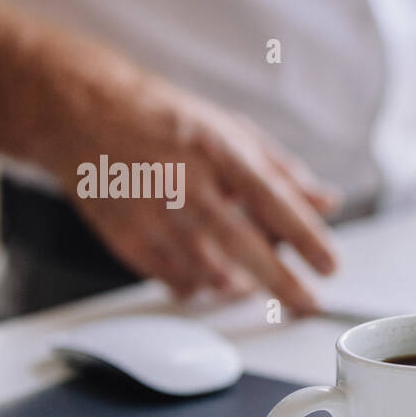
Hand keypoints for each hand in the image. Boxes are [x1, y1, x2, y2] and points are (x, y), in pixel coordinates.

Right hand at [48, 75, 339, 312]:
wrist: (85, 113)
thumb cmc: (169, 123)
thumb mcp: (233, 132)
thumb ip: (283, 172)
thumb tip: (327, 202)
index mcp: (219, 150)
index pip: (274, 200)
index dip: (306, 237)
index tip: (330, 267)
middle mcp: (186, 182)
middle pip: (242, 246)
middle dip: (282, 283)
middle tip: (307, 303)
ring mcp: (152, 213)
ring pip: (210, 274)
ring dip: (240, 286)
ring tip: (250, 279)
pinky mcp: (126, 238)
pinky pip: (177, 282)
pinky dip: (201, 286)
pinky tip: (206, 271)